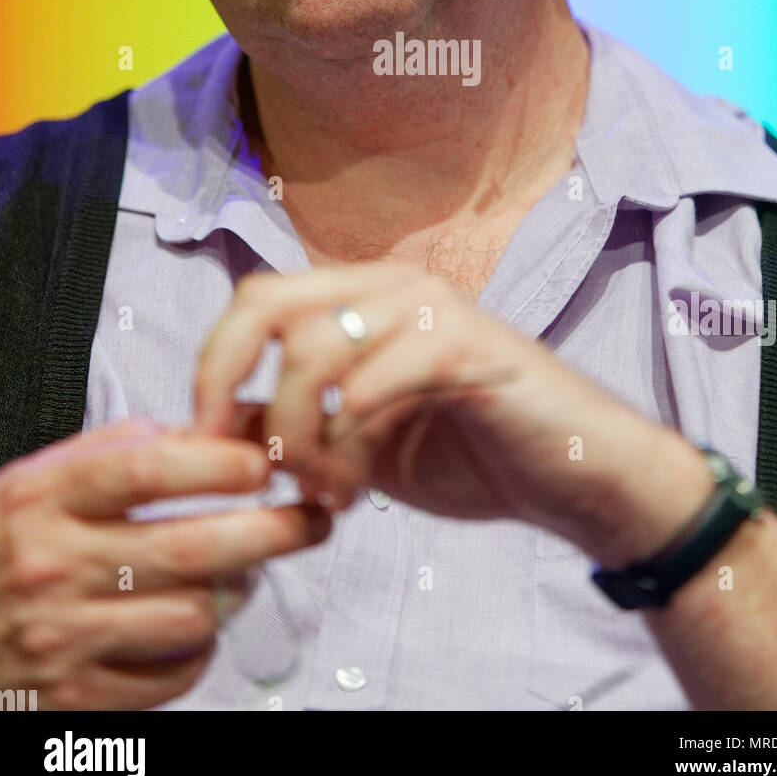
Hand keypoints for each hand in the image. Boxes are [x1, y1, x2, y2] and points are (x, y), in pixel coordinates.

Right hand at [0, 418, 329, 709]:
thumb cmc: (2, 545)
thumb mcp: (40, 479)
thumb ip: (123, 449)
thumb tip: (220, 432)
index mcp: (45, 498)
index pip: (147, 469)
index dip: (219, 462)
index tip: (263, 462)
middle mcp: (54, 565)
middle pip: (189, 547)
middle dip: (271, 531)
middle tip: (310, 518)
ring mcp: (65, 637)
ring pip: (193, 615)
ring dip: (238, 591)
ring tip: (244, 571)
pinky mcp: (77, 697)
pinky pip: (173, 674)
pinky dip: (201, 648)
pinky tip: (196, 623)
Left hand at [193, 261, 685, 554]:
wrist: (575, 476)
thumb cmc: (473, 455)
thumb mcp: (359, 447)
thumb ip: (294, 425)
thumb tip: (212, 423)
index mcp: (363, 298)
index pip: (256, 298)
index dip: (212, 365)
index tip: (201, 437)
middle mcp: (389, 285)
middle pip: (264, 303)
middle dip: (230, 385)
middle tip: (247, 462)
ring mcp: (428, 307)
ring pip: (310, 352)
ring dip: (299, 437)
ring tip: (327, 490)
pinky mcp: (462, 344)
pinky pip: (369, 384)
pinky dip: (346, 444)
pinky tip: (359, 488)